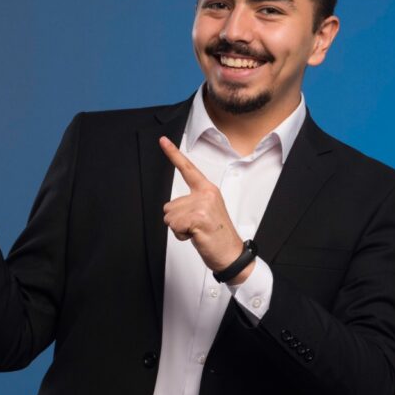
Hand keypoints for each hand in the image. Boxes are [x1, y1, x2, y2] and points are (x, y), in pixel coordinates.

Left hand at [159, 137, 253, 282]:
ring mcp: (202, 205)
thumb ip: (192, 204)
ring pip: (169, 216)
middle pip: (170, 205)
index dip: (173, 154)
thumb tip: (172, 209)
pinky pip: (174, 225)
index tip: (163, 140)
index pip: (188, 169)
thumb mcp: (206, 213)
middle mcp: (205, 194)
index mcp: (208, 190)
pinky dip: (181, 235)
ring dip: (179, 229)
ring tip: (197, 232)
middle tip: (197, 227)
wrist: (231, 254)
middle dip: (177, 221)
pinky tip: (196, 236)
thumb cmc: (218, 236)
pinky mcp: (198, 217)